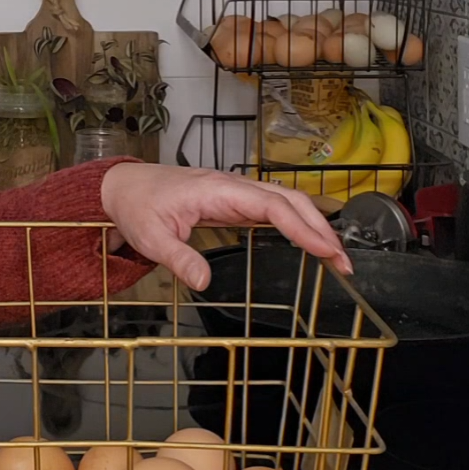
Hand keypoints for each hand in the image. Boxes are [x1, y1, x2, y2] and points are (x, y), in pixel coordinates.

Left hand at [100, 163, 352, 290]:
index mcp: (217, 190)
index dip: (302, 227)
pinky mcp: (232, 200)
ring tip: (336, 256)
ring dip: (312, 224)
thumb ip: (177, 258)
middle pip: (288, 199)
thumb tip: (204, 283)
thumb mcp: (150, 237)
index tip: (326, 250)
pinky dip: (295, 222)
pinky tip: (308, 241)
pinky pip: (270, 207)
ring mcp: (233, 191)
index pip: (271, 205)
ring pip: (284, 200)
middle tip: (344, 262)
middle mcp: (232, 186)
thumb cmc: (137, 207)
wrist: (123, 186)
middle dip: (320, 227)